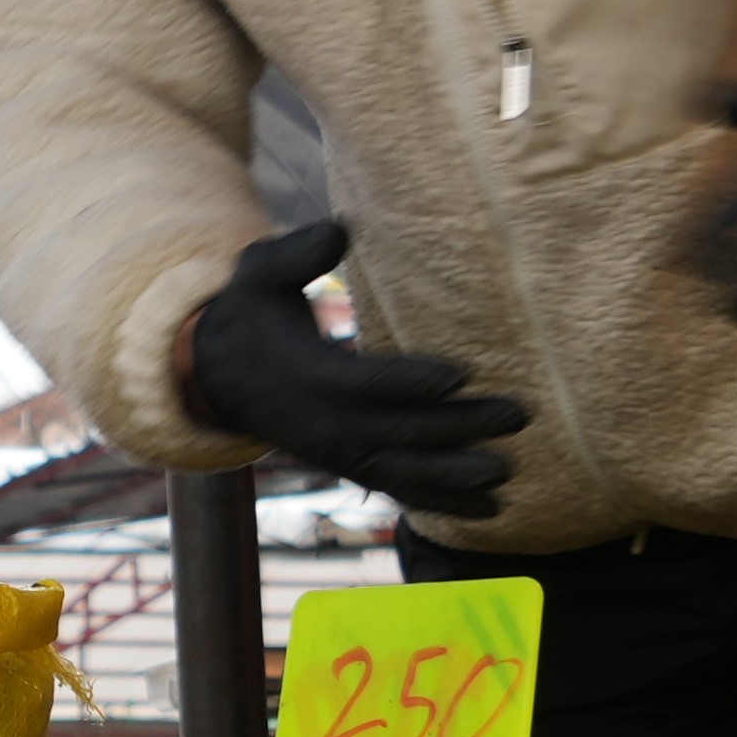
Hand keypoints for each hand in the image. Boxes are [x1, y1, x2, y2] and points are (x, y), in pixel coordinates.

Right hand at [176, 220, 532, 516]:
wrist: (220, 378)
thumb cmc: (252, 313)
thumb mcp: (258, 273)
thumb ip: (295, 253)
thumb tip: (339, 228)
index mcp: (310, 376)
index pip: (368, 382)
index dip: (412, 381)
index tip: (462, 374)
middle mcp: (328, 425)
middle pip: (401, 431)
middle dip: (460, 427)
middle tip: (516, 415)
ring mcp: (340, 453)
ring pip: (405, 472)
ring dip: (458, 477)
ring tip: (508, 473)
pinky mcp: (351, 466)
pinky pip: (399, 489)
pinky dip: (443, 502)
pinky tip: (491, 508)